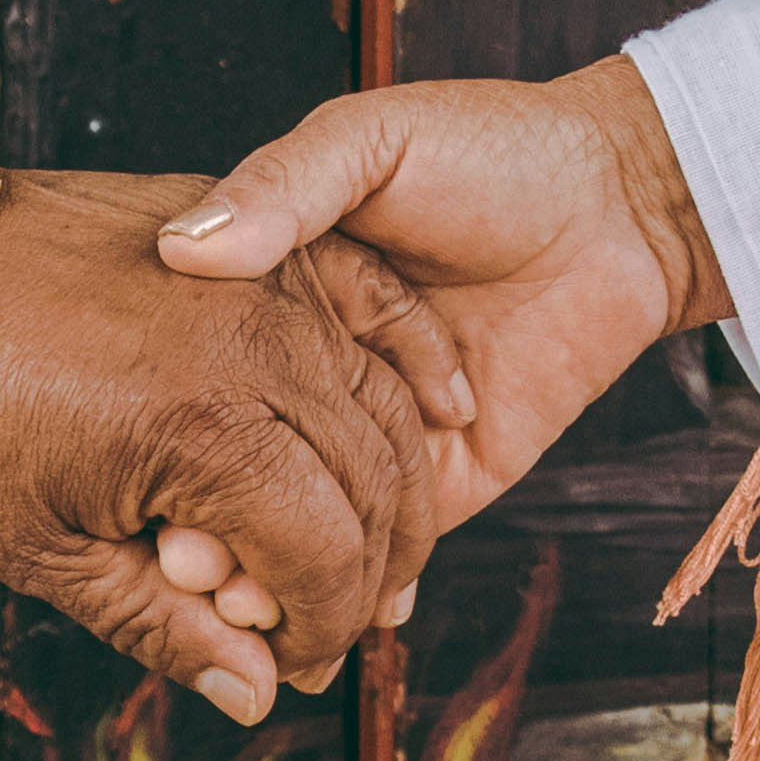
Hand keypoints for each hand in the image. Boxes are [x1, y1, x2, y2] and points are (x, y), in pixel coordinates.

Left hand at [0, 166, 444, 721]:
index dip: (324, 630)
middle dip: (370, 574)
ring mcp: (260, 282)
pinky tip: (441, 413)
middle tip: (334, 626)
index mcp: (202, 434)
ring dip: (400, 485)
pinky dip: (416, 360)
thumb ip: (163, 627)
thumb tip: (254, 695)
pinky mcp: (252, 238)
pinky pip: (372, 298)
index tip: (294, 667)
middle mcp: (253, 348)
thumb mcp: (40, 550)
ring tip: (376, 550)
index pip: (328, 558)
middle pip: (375, 484)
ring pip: (385, 400)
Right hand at [146, 63, 724, 634]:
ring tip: (236, 603)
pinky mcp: (449, 477)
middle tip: (179, 563)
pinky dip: (357, 592)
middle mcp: (316, 375)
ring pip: (306, 526)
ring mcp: (380, 434)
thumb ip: (281, 187)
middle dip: (207, 528)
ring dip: (269, 575)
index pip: (197, 384)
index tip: (136, 475)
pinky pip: (393, 550)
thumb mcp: (366, 140)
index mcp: (278, 298)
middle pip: (240, 470)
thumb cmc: (492, 149)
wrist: (624, 200)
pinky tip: (322, 620)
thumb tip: (187, 247)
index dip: (165, 431)